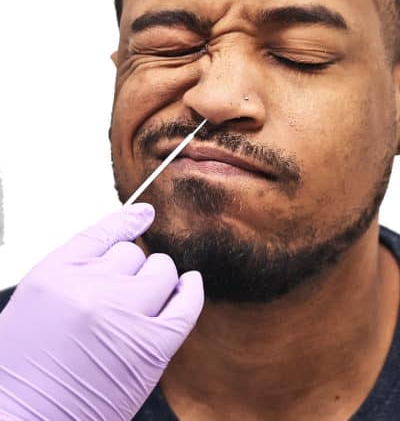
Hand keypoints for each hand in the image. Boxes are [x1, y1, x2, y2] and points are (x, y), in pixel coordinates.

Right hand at [0, 204, 203, 420]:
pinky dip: (191, 292)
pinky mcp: (153, 346)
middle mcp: (91, 288)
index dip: (127, 223)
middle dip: (132, 269)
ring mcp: (125, 315)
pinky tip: (189, 287)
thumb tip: (117, 252)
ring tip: (146, 300)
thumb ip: (71, 275)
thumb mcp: (32, 306)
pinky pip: (187, 305)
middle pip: (134, 254)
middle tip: (122, 294)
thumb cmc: (21, 374)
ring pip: (162, 272)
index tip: (144, 213)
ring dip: (159, 281)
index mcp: (54, 275)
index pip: (102, 233)